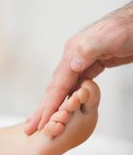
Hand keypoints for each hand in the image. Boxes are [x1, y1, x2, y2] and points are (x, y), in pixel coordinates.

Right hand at [26, 5, 132, 134]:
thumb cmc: (125, 28)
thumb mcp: (107, 38)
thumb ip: (86, 51)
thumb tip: (72, 65)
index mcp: (73, 52)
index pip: (58, 84)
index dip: (49, 105)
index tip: (41, 123)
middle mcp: (74, 58)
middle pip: (56, 87)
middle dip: (44, 108)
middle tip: (32, 127)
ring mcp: (82, 62)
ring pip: (64, 87)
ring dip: (54, 104)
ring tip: (44, 119)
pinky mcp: (92, 65)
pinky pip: (75, 84)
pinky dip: (68, 96)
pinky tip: (64, 104)